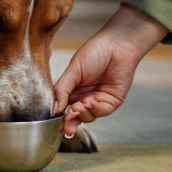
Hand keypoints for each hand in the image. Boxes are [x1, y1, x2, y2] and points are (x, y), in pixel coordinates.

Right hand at [53, 5, 166, 137]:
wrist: (117, 45)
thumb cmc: (95, 52)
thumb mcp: (73, 69)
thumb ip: (62, 89)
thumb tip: (54, 108)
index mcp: (73, 88)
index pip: (63, 106)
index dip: (59, 116)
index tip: (54, 122)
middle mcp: (85, 96)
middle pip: (75, 116)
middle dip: (70, 123)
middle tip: (66, 126)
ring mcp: (98, 100)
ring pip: (87, 117)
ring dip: (82, 115)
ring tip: (79, 107)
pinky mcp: (111, 102)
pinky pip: (101, 112)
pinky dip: (94, 110)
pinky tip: (90, 103)